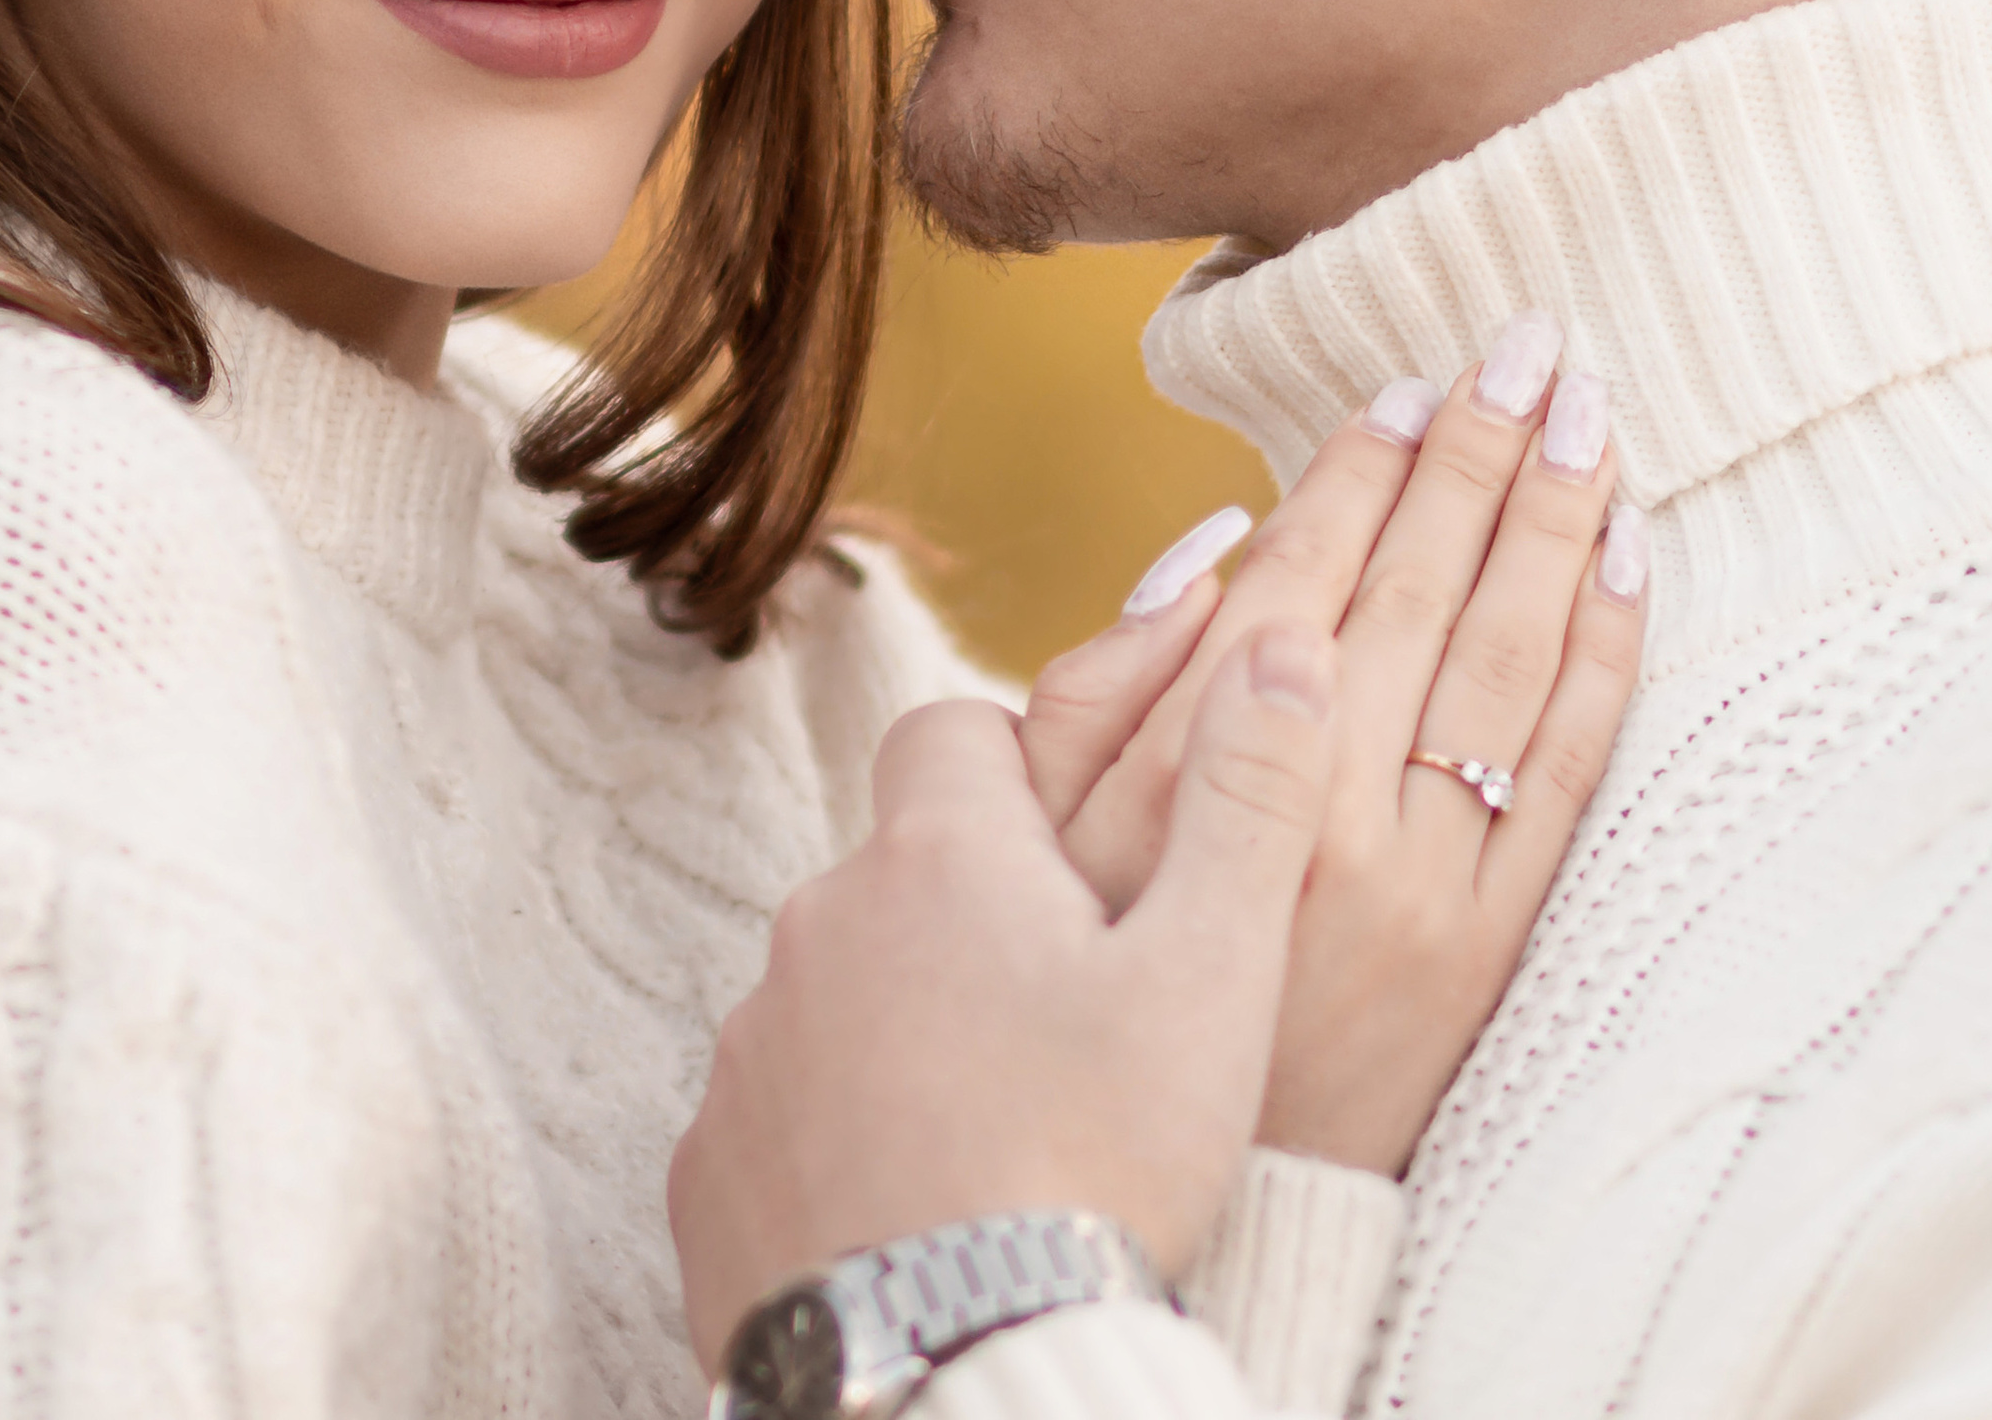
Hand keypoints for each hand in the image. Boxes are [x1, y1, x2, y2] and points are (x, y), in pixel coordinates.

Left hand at [670, 623, 1340, 1376]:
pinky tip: (919, 1204)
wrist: (961, 1382)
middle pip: (897, 872)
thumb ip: (1247, 796)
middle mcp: (819, 926)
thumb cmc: (1096, 1169)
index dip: (1020, 769)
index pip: (955, 730)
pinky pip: (778, 1111)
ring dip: (903, 1031)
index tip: (1079, 849)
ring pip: (837, 993)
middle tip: (1068, 1019)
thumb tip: (1282, 644)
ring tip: (1003, 1132)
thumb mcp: (1210, 975)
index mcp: (937, 858)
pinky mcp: (709, 1165)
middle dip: (971, 916)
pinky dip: (839, 1137)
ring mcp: (750, 1048)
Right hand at [1018, 314, 1642, 1173]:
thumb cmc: (1091, 969)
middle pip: (1415, 593)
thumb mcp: (1031, 824)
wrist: (1198, 1187)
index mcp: (1192, 767)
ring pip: (1504, 661)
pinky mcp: (1490, 941)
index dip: (1359, 472)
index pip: (1297, 576)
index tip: (1406, 386)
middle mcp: (1312, 806)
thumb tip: (1214, 546)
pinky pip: (1567, 774)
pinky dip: (1606, 656)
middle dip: (1478, 455)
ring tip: (1590, 415)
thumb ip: (1103, 679)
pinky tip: (1626, 559)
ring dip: (1555, 522)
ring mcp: (1417, 877)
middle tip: (1528, 346)